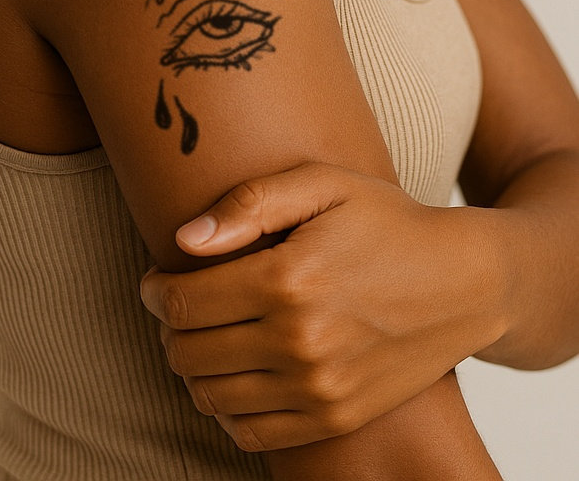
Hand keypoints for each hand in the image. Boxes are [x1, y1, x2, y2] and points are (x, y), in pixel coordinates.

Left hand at [139, 161, 507, 451]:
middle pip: (187, 354)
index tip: (156, 279)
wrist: (464, 283)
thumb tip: (184, 239)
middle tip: (179, 305)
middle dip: (168, 328)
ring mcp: (319, 389)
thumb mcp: (324, 185)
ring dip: (192, 368)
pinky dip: (226, 408)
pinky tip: (236, 373)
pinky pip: (250, 432)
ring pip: (210, 396)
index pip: (180, 303)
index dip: (153, 291)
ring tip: (206, 336)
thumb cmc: (388, 222)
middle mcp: (300, 342)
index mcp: (288, 278)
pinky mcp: (335, 417)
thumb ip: (250, 203)